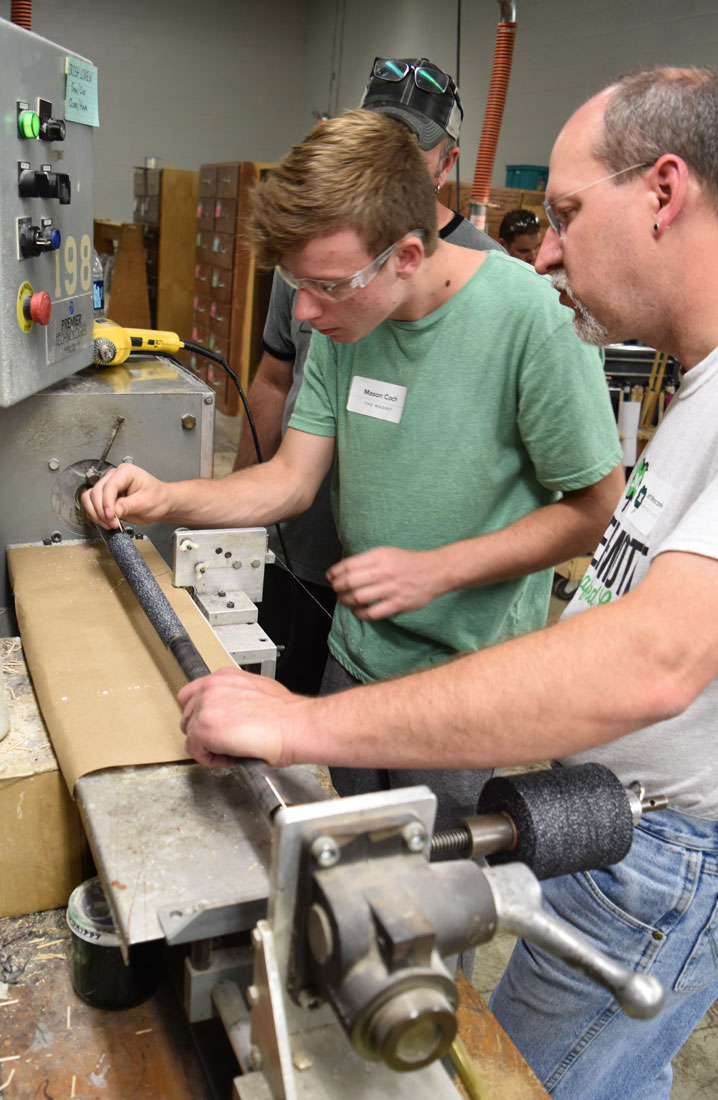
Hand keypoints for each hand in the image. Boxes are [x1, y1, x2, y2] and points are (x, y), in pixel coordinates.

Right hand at [80, 463, 169, 528]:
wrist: (161, 504)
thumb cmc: (158, 498)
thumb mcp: (146, 502)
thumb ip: (128, 505)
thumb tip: (114, 510)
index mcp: (126, 472)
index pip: (109, 486)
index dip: (107, 502)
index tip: (110, 515)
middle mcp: (114, 477)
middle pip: (96, 492)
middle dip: (102, 510)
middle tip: (112, 523)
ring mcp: (108, 487)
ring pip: (89, 497)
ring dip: (96, 513)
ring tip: (109, 524)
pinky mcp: (105, 497)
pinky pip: (91, 504)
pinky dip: (95, 515)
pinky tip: (106, 522)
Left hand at [178, 666, 295, 766]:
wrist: (294, 725)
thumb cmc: (285, 714)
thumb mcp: (259, 689)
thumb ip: (236, 695)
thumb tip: (232, 710)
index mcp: (224, 676)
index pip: (193, 694)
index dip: (202, 713)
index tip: (214, 725)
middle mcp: (211, 688)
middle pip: (188, 715)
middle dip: (204, 731)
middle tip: (225, 740)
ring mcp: (205, 707)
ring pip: (190, 733)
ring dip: (207, 745)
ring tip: (231, 749)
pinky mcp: (204, 729)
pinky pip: (195, 750)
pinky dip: (211, 759)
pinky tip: (232, 756)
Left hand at [327, 546, 442, 619]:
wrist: (435, 571)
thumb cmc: (409, 562)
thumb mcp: (387, 553)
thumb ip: (368, 560)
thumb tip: (345, 570)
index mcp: (380, 556)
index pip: (349, 565)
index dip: (335, 572)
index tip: (330, 576)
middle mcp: (384, 572)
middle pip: (350, 582)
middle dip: (337, 587)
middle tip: (336, 589)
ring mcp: (391, 589)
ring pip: (358, 598)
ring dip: (346, 601)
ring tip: (344, 600)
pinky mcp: (398, 604)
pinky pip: (373, 613)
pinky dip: (360, 614)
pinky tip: (357, 611)